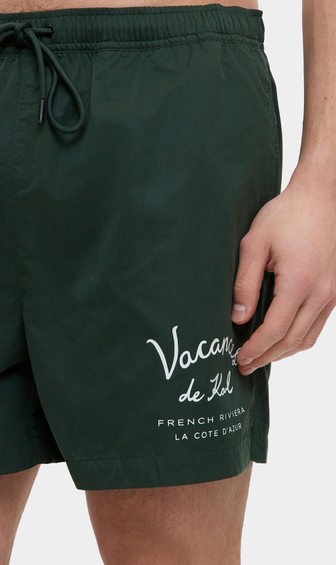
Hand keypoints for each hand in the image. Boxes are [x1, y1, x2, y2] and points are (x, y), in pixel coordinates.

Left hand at [232, 177, 335, 374]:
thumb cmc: (286, 216)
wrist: (321, 198)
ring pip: (307, 338)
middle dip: (266, 357)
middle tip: (244, 366)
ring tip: (260, 358)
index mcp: (299, 282)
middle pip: (292, 341)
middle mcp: (321, 293)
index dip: (255, 348)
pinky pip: (317, 326)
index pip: (275, 330)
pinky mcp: (334, 291)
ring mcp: (332, 294)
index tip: (238, 358)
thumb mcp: (254, 243)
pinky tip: (281, 341)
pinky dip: (298, 340)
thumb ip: (245, 283)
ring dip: (283, 353)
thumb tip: (238, 317)